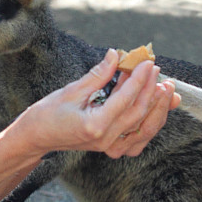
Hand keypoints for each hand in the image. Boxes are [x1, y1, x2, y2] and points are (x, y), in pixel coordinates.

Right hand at [12, 49, 179, 159]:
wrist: (36, 137)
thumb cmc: (47, 113)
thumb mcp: (71, 90)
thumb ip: (98, 74)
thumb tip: (116, 54)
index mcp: (95, 125)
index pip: (126, 99)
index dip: (139, 78)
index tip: (147, 62)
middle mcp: (105, 139)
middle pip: (139, 113)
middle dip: (152, 89)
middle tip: (157, 69)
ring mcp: (109, 146)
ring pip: (144, 129)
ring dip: (157, 108)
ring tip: (166, 88)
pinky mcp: (111, 147)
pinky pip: (138, 138)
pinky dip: (149, 123)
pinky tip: (156, 107)